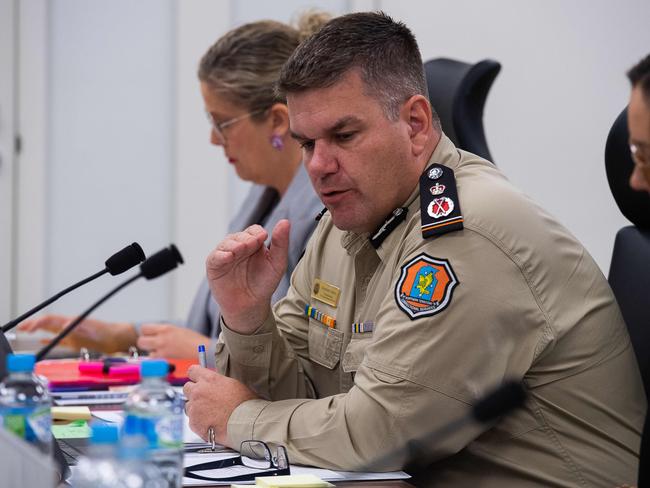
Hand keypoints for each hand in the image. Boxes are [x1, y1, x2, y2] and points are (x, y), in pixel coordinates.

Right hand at [18, 314, 136, 352]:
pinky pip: (59, 340)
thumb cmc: (107, 332)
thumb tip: (63, 325)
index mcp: (73, 322)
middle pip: (48, 324)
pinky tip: (41, 341)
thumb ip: (78, 327)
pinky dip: (48, 340)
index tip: (29, 327)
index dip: (38, 323)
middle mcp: (70, 327)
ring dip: (38, 331)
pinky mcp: (75, 342)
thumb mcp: (92, 329)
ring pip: (51, 331)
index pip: (51, 320)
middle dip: (34, 324)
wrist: (117, 338)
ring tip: (26, 330)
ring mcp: (72, 334)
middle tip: (21, 327)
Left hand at [137, 323, 207, 358]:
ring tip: (162, 353)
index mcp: (165, 328)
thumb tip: (154, 335)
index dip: (145, 333)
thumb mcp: (177, 330)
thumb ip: (164, 332)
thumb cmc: (193, 340)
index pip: (144, 328)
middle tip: (152, 346)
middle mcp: (162, 338)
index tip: (149, 335)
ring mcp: (163, 349)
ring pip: (147, 353)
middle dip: (145, 344)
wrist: (203, 348)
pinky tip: (166, 359)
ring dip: (152, 354)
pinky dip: (158, 361)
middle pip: (141, 341)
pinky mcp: (166, 359)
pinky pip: (155, 361)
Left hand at [183, 365, 258, 446]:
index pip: (192, 371)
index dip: (195, 376)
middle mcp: (199, 391)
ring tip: (210, 415)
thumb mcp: (234, 384)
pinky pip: (192, 421)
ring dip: (196, 409)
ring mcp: (195, 407)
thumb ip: (220, 382)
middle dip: (194, 393)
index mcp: (210, 379)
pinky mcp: (193, 422)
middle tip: (205, 400)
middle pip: (187, 388)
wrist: (246, 423)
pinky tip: (211, 424)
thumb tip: (216, 385)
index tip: (198, 380)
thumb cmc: (245, 404)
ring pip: (188, 406)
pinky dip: (199, 423)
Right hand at [206, 220, 289, 333]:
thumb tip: (285, 221)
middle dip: (246, 238)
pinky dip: (220, 255)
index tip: (263, 237)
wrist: (252, 305)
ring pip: (226, 243)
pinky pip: (214, 257)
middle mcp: (238, 247)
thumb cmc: (264, 283)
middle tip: (252, 244)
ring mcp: (225, 256)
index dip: (257, 232)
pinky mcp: (214, 267)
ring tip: (241, 248)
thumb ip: (281, 243)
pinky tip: (229, 256)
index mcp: (253, 243)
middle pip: (239, 235)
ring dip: (234, 244)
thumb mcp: (277, 263)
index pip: (253, 230)